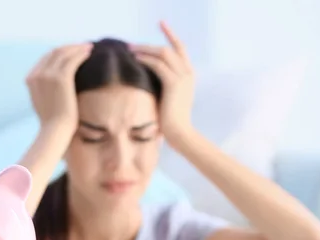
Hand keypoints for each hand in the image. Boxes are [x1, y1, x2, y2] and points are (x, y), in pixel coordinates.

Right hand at [25, 43, 92, 133]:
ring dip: (77, 48)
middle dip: (69, 47)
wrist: (55, 130)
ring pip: (64, 53)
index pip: (46, 58)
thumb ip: (44, 88)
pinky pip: (73, 59)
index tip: (72, 52)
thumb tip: (52, 83)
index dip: (60, 52)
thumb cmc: (52, 121)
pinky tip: (89, 53)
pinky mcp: (61, 78)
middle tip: (82, 46)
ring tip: (89, 47)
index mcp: (30, 78)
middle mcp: (37, 74)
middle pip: (54, 52)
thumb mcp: (43, 102)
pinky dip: (81, 54)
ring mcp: (48, 75)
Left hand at [131, 21, 195, 144]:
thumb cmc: (172, 122)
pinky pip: (158, 65)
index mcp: (189, 76)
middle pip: (171, 48)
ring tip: (131, 51)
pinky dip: (146, 60)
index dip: (171, 35)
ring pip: (163, 53)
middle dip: (151, 43)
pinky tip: (136, 60)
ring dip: (146, 50)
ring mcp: (183, 77)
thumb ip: (163, 86)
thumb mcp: (168, 99)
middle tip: (133, 45)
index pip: (180, 49)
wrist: (180, 134)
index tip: (161, 24)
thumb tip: (147, 79)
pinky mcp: (174, 83)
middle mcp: (188, 73)